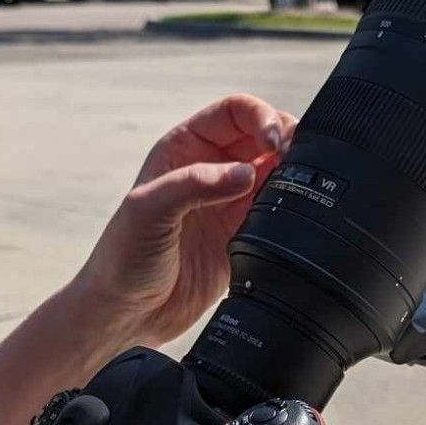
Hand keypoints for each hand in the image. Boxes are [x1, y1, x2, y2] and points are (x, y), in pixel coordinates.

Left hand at [76, 93, 296, 349]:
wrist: (128, 313)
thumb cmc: (123, 257)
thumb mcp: (149, 210)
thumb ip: (195, 185)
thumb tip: (245, 173)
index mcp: (184, 148)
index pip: (234, 112)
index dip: (261, 116)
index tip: (275, 140)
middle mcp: (210, 169)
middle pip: (263, 135)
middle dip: (287, 139)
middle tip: (298, 158)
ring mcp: (230, 201)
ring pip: (277, 170)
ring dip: (295, 171)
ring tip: (302, 184)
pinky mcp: (244, 233)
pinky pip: (280, 208)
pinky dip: (295, 205)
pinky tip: (296, 212)